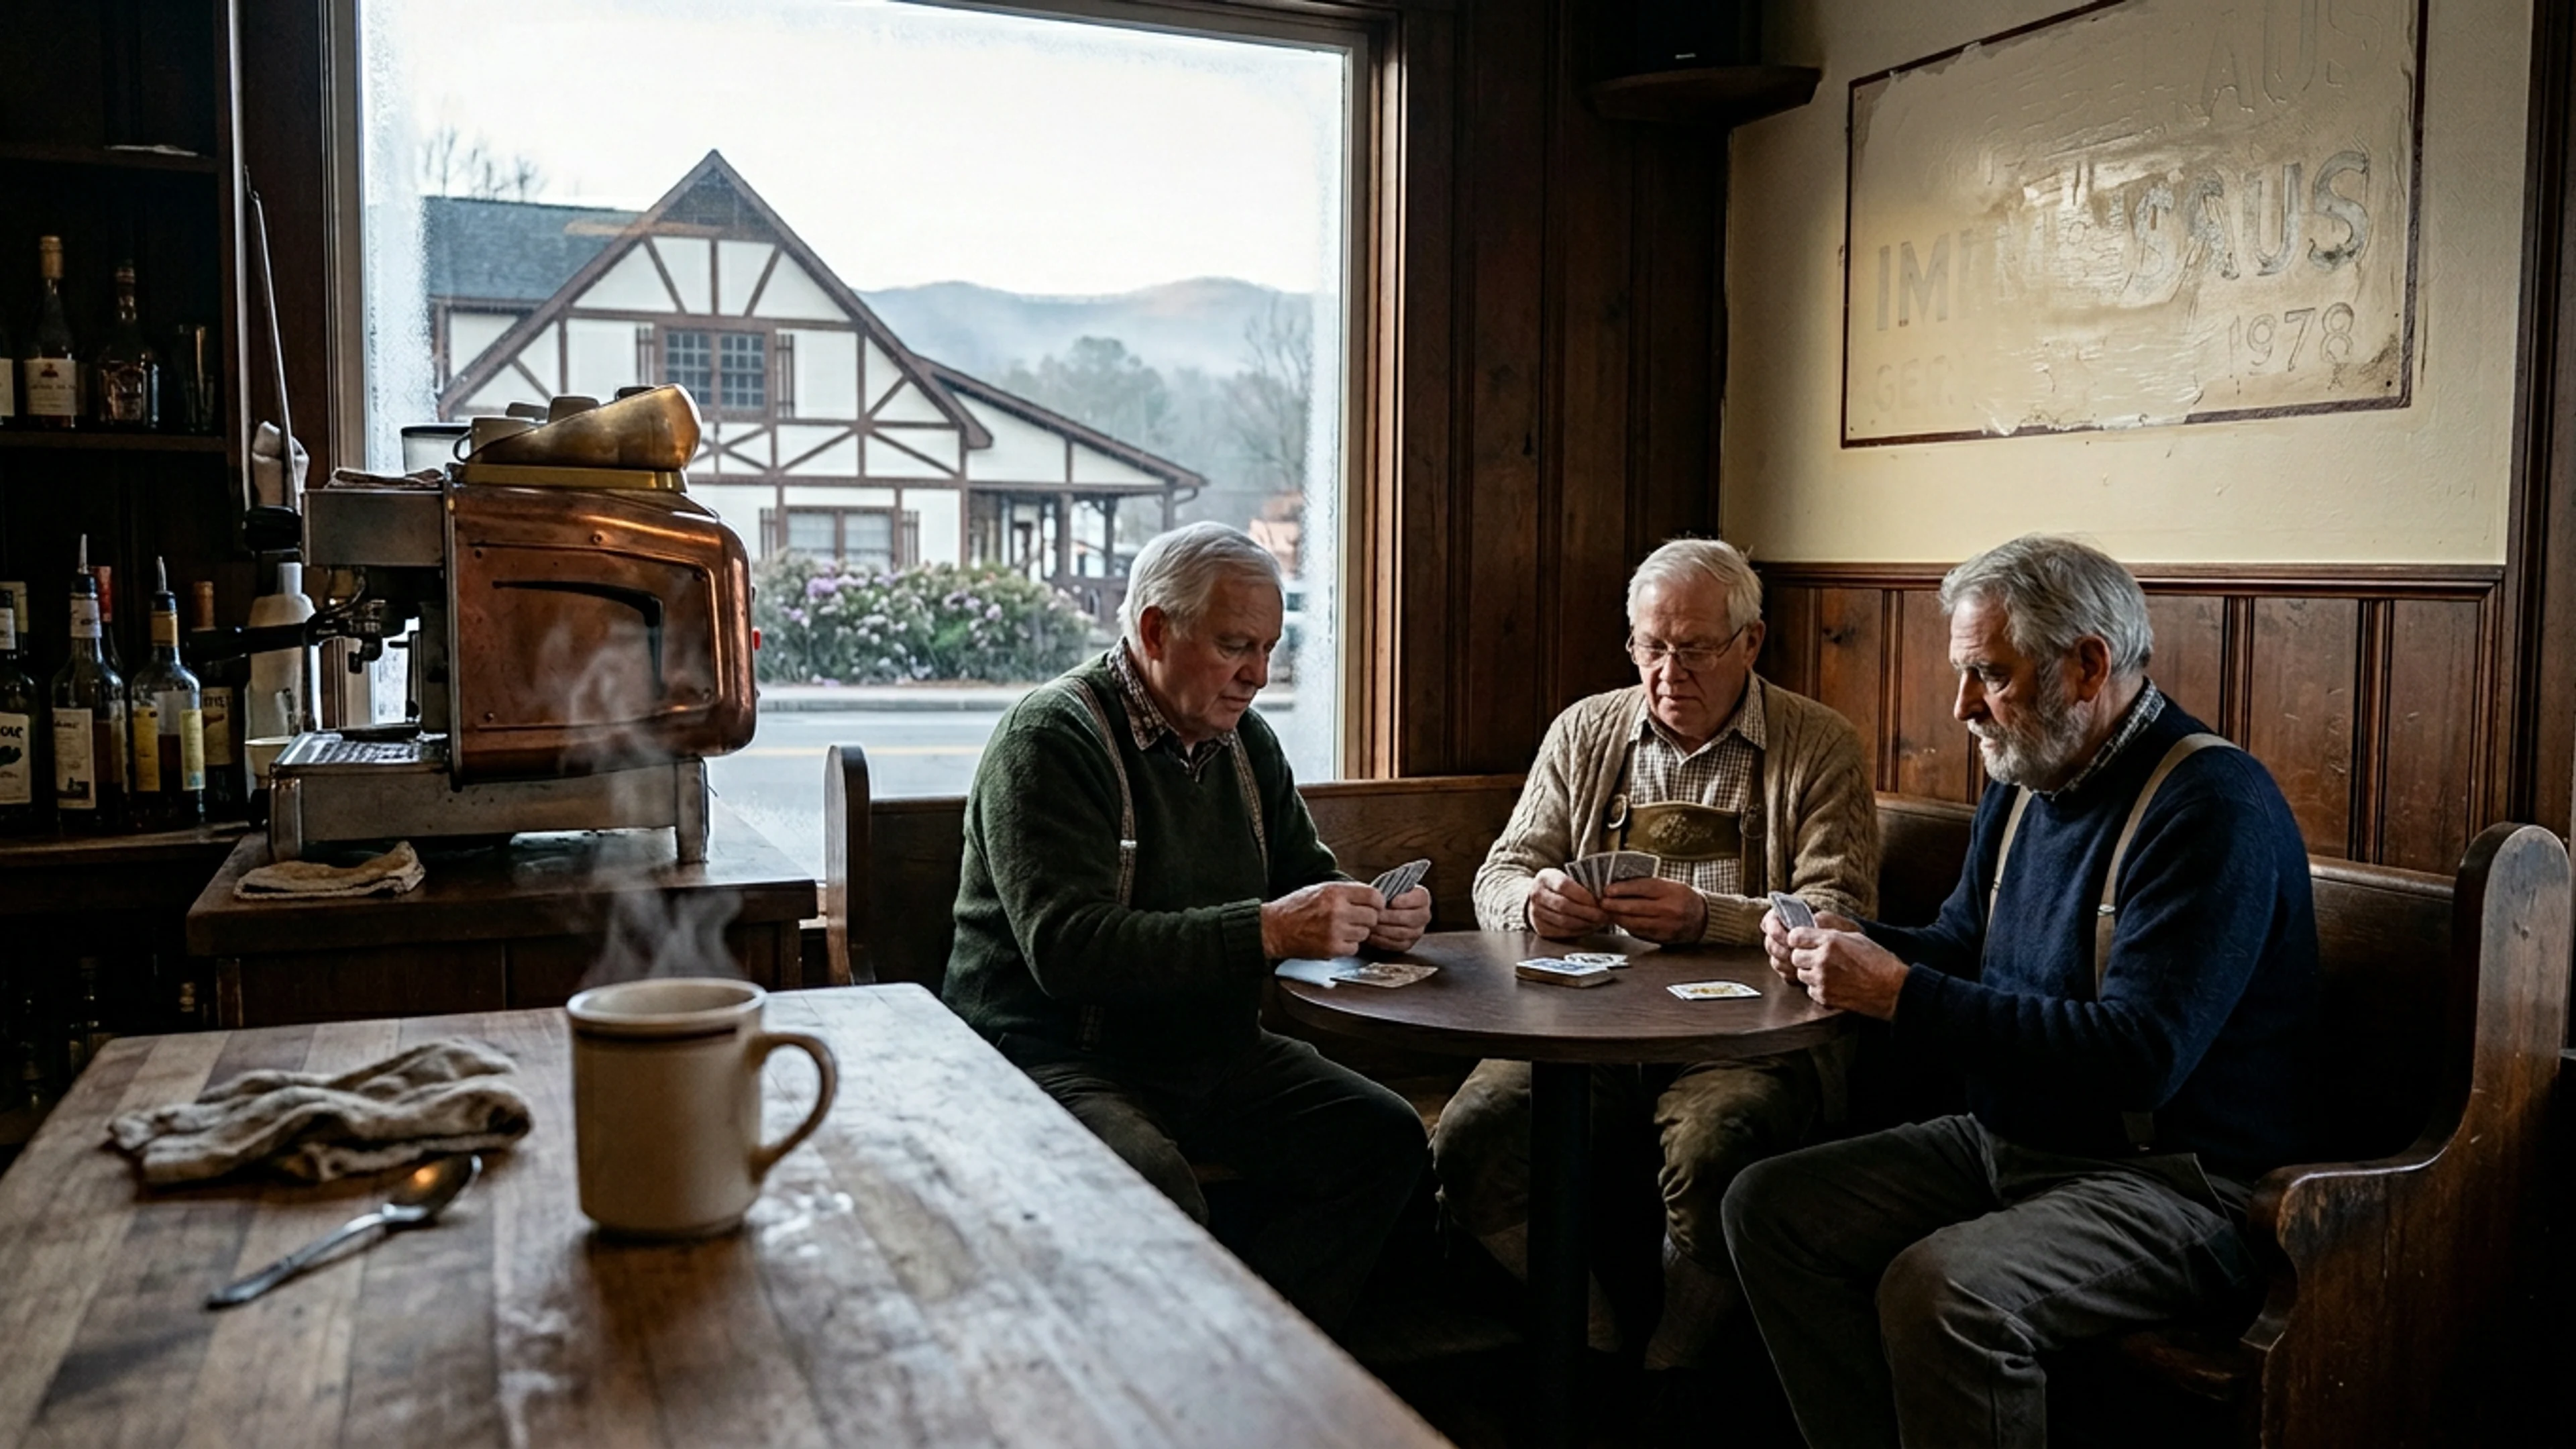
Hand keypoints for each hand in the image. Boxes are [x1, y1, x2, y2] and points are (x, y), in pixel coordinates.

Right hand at [1262, 881, 1382, 958]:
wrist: (1274, 928)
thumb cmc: (1295, 908)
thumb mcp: (1320, 889)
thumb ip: (1345, 892)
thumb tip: (1370, 897)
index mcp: (1335, 892)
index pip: (1373, 896)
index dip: (1378, 902)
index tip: (1376, 906)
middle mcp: (1337, 910)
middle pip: (1372, 917)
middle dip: (1367, 919)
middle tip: (1357, 919)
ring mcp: (1335, 930)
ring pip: (1364, 933)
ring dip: (1357, 933)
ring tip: (1342, 929)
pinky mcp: (1332, 948)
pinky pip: (1354, 948)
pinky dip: (1348, 946)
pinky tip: (1336, 939)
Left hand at [1365, 885, 1431, 951]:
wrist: (1381, 910)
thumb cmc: (1385, 895)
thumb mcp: (1388, 886)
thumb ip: (1390, 887)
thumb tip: (1383, 894)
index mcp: (1422, 897)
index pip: (1420, 898)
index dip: (1407, 900)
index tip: (1392, 901)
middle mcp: (1424, 915)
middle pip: (1411, 918)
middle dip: (1391, 917)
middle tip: (1376, 915)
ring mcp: (1417, 931)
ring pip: (1403, 933)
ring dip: (1385, 929)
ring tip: (1371, 924)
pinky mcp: (1408, 944)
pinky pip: (1396, 944)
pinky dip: (1383, 940)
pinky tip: (1372, 934)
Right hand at [1528, 868, 1608, 939]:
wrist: (1539, 897)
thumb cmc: (1560, 887)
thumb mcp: (1567, 877)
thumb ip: (1582, 884)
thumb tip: (1603, 897)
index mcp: (1545, 878)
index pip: (1564, 886)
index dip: (1583, 895)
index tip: (1599, 901)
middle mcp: (1536, 894)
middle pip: (1564, 906)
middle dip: (1587, 912)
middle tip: (1603, 915)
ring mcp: (1535, 912)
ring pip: (1563, 921)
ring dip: (1585, 924)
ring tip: (1599, 922)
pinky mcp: (1540, 927)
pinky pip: (1562, 932)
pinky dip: (1578, 931)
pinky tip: (1589, 927)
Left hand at [1599, 875, 1708, 944]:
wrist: (1703, 917)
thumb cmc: (1681, 897)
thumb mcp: (1669, 885)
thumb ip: (1647, 885)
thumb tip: (1619, 885)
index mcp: (1670, 891)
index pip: (1641, 888)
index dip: (1622, 889)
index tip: (1607, 889)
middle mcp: (1669, 908)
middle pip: (1635, 907)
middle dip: (1615, 905)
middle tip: (1602, 902)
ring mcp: (1666, 925)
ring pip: (1635, 922)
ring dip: (1618, 918)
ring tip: (1608, 912)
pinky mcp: (1663, 937)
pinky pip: (1641, 932)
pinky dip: (1628, 927)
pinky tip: (1621, 921)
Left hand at [1783, 926, 1907, 1019]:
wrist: (1892, 989)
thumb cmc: (1878, 961)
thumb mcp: (1856, 936)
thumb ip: (1830, 932)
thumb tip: (1813, 925)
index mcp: (1830, 941)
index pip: (1795, 936)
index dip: (1798, 938)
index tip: (1803, 941)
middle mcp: (1823, 959)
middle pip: (1795, 957)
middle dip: (1803, 956)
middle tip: (1817, 958)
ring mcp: (1822, 979)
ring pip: (1801, 974)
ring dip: (1810, 972)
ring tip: (1828, 972)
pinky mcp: (1825, 997)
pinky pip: (1810, 990)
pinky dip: (1817, 988)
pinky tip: (1833, 984)